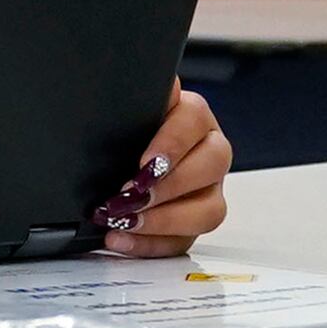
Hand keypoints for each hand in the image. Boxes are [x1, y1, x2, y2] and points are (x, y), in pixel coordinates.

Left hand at [92, 85, 231, 257]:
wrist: (114, 156)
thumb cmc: (124, 129)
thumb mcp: (125, 108)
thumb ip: (136, 95)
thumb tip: (146, 82)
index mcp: (193, 117)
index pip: (194, 120)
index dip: (171, 144)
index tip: (144, 162)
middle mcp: (209, 152)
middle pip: (212, 166)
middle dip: (169, 186)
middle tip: (130, 196)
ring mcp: (207, 191)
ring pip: (208, 211)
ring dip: (164, 220)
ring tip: (123, 222)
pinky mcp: (192, 224)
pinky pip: (183, 242)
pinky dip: (150, 245)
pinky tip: (120, 241)